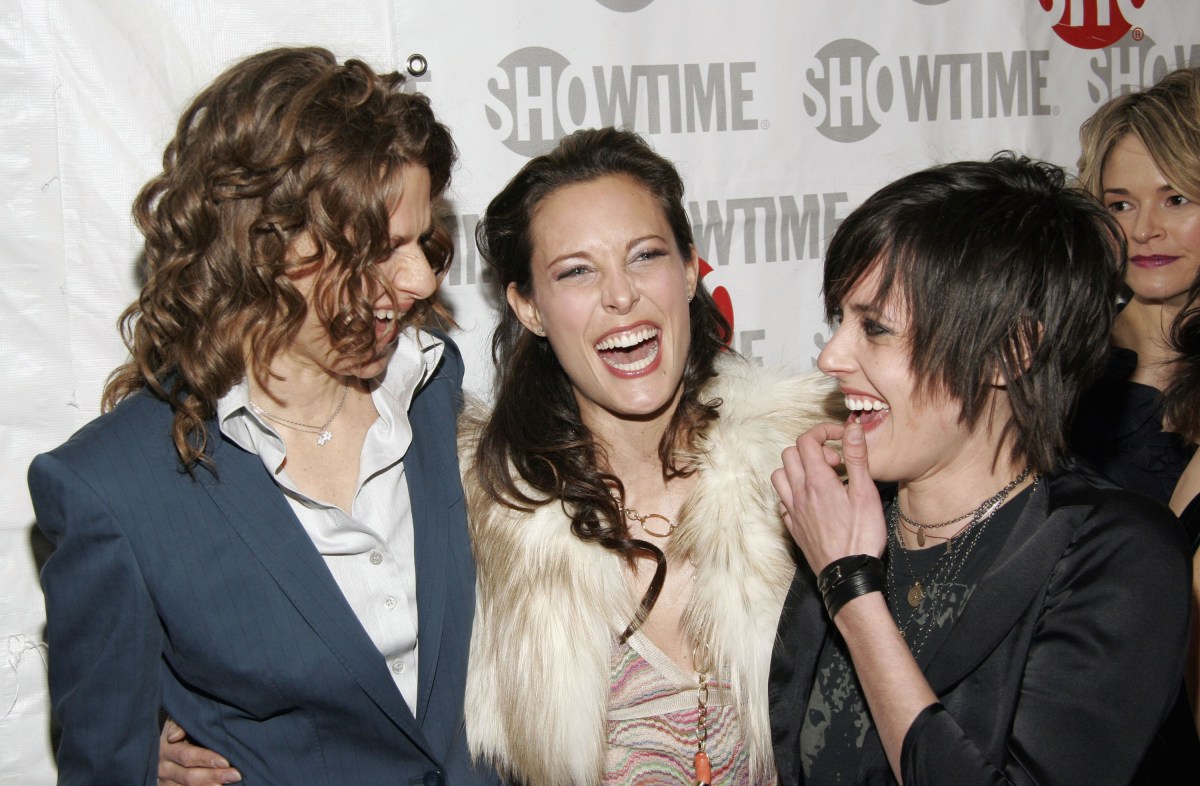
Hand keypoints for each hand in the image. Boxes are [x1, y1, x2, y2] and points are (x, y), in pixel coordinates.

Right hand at [157, 718, 240, 784]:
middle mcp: (164, 766)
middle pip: (190, 775)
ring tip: (230, 782)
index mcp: (167, 747)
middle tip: (235, 775)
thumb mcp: (179, 721)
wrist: (165, 747)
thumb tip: (174, 735)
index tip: (226, 762)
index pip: (187, 756)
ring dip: (210, 785)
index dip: (206, 759)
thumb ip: (180, 724)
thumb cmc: (182, 729)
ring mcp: (166, 780)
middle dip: (214, 775)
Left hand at [771, 417, 885, 572]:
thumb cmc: (861, 536)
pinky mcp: (793, 526)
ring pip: (779, 475)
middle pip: (790, 453)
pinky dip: (792, 491)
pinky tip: (811, 499)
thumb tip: (852, 428)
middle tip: (835, 463)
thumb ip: (857, 458)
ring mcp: (792, 510)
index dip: (823, 431)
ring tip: (821, 478)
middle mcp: (799, 493)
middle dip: (812, 449)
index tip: (841, 438)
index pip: (807, 440)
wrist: (847, 574)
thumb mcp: (865, 493)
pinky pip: (782, 500)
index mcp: (817, 481)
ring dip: (797, 468)